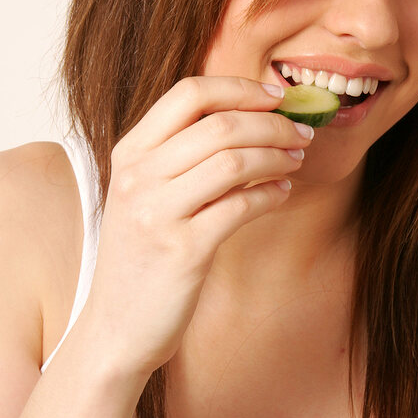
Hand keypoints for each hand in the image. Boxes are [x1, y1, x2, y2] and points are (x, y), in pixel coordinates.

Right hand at [77, 77, 312, 378]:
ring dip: (277, 156)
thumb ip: (178, 156)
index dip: (240, 89)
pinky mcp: (183, 250)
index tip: (275, 96)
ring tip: (296, 160)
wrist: (116, 328)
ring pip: (234, 161)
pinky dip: (271, 195)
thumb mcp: (144, 196)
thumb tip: (249, 119)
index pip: (189, 93)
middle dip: (272, 124)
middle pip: (220, 124)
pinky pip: (241, 207)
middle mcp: (138, 177)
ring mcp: (157, 213)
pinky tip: (282, 195)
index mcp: (129, 153)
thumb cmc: (142, 258)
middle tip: (302, 132)